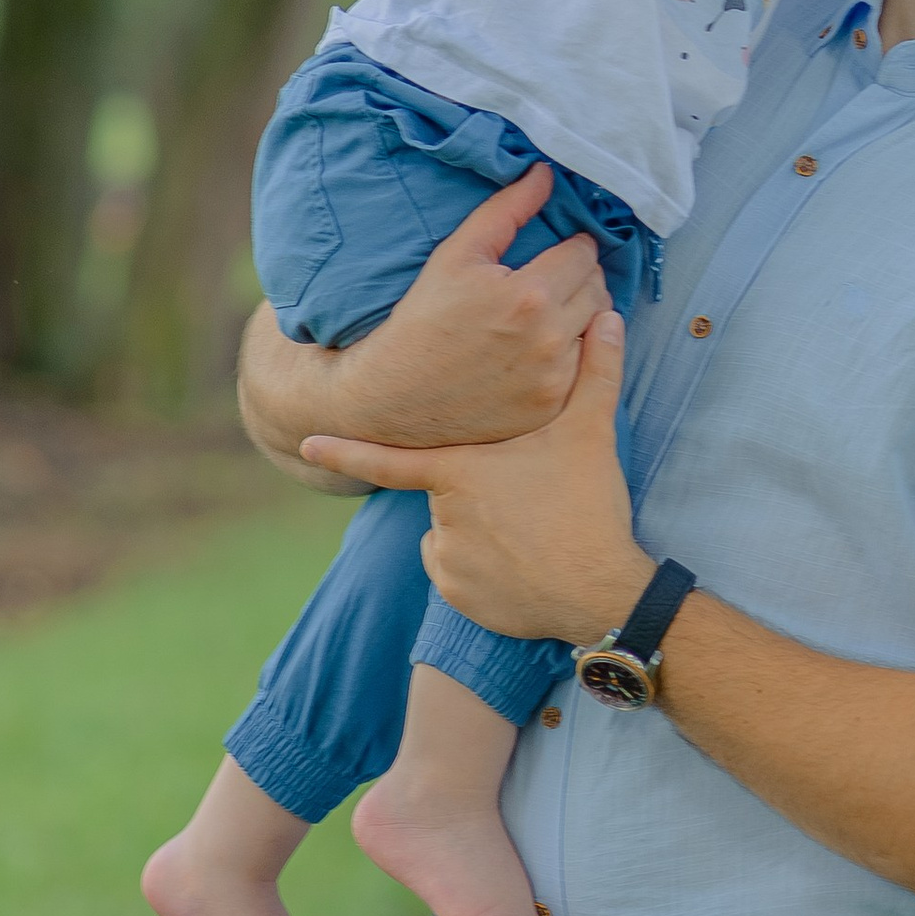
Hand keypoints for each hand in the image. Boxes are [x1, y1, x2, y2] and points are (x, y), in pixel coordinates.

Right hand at [239, 166, 611, 469]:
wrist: (395, 397)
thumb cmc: (424, 319)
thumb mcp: (456, 255)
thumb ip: (506, 209)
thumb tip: (545, 174)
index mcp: (529, 295)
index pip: (584, 253)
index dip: (572, 246)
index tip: (558, 251)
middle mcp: (549, 341)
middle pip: (598, 290)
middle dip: (580, 278)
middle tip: (552, 280)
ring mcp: (553, 381)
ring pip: (597, 329)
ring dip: (582, 315)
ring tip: (549, 314)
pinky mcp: (551, 409)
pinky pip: (586, 369)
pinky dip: (573, 355)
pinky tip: (542, 350)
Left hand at [301, 306, 651, 644]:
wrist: (600, 591)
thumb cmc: (588, 505)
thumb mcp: (591, 432)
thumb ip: (595, 371)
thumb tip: (610, 318)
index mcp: (461, 469)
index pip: (387, 458)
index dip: (344, 451)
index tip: (304, 443)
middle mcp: (443, 515)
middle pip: (445, 492)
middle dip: (476, 491)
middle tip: (527, 498)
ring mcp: (448, 560)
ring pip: (450, 533)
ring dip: (478, 530)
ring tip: (529, 530)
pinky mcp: (458, 597)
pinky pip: (456, 573)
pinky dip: (479, 568)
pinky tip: (519, 564)